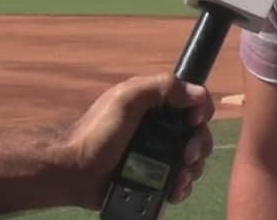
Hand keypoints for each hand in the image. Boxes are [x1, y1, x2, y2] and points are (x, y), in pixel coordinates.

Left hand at [62, 73, 214, 209]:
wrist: (75, 172)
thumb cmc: (98, 131)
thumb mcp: (127, 98)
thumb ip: (162, 87)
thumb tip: (199, 93)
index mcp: (156, 106)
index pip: (193, 103)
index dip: (201, 111)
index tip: (194, 121)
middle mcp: (161, 129)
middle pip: (198, 134)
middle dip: (199, 145)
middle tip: (187, 155)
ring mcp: (158, 156)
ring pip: (192, 161)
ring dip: (193, 169)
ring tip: (180, 177)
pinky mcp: (154, 179)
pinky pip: (179, 183)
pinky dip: (182, 186)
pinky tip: (175, 189)